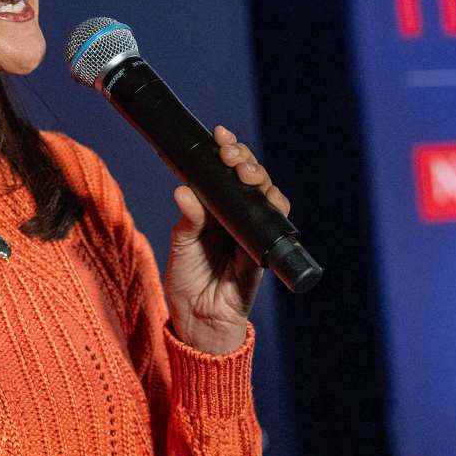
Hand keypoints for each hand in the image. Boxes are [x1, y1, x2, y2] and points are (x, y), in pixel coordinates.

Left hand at [163, 125, 290, 354]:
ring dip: (259, 177)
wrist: (198, 321)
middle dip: (244, 158)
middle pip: (250, 178)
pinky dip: (273, 207)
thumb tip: (184, 190)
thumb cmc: (187, 283)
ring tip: (243, 170)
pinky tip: (266, 196)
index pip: (224, 174)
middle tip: (231, 151)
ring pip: (266, 195)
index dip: (226, 151)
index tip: (219, 134)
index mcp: (214, 210)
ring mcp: (251, 231)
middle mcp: (235, 217)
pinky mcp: (263, 250)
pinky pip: (274, 224)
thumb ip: (187, 221)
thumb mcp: (180, 247)